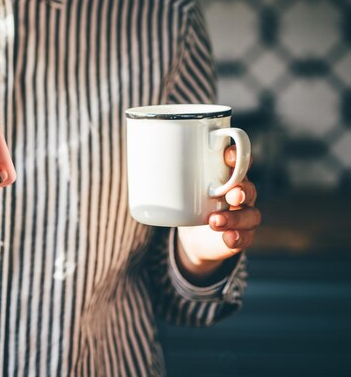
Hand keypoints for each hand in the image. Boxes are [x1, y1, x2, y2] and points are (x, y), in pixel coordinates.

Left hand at [176, 145, 260, 282]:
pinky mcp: (240, 235)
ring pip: (250, 215)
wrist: (194, 235)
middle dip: (242, 189)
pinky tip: (228, 238)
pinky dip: (237, 238)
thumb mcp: (178, 186)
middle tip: (230, 193)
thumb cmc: (188, 201)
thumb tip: (139, 153)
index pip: (240, 161)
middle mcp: (240, 194)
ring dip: (235, 217)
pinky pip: (245, 237)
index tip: (226, 155)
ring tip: (215, 221)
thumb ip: (167, 171)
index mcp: (227, 176)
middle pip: (249, 188)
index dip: (238, 156)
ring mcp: (243, 215)